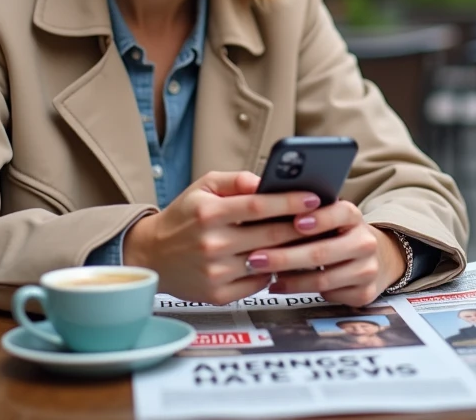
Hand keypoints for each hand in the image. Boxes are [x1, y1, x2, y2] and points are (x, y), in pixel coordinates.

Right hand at [122, 171, 321, 304]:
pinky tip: (276, 261)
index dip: (290, 201)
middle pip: (270, 235)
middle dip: (301, 227)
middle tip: (322, 220)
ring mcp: (215, 272)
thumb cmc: (184, 217)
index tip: (314, 198)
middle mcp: (212, 243)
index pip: (259, 205)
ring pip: (268, 261)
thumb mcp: (203, 187)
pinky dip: (271, 272)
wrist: (153, 255)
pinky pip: (258, 284)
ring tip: (307, 241)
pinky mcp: (218, 294)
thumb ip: (236, 180)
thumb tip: (266, 182)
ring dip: (291, 252)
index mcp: (209, 213)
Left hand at [245, 200, 408, 307]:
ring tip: (263, 276)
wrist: (374, 259)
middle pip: (322, 252)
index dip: (319, 218)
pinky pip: (328, 296)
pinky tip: (281, 286)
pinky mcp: (365, 294)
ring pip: (322, 279)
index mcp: (353, 217)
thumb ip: (303, 212)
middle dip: (284, 257)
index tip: (295, 222)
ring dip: (288, 279)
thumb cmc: (335, 234)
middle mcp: (365, 242)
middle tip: (255, 259)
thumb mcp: (326, 217)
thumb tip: (263, 203)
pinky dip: (300, 291)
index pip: (340, 213)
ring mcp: (368, 270)